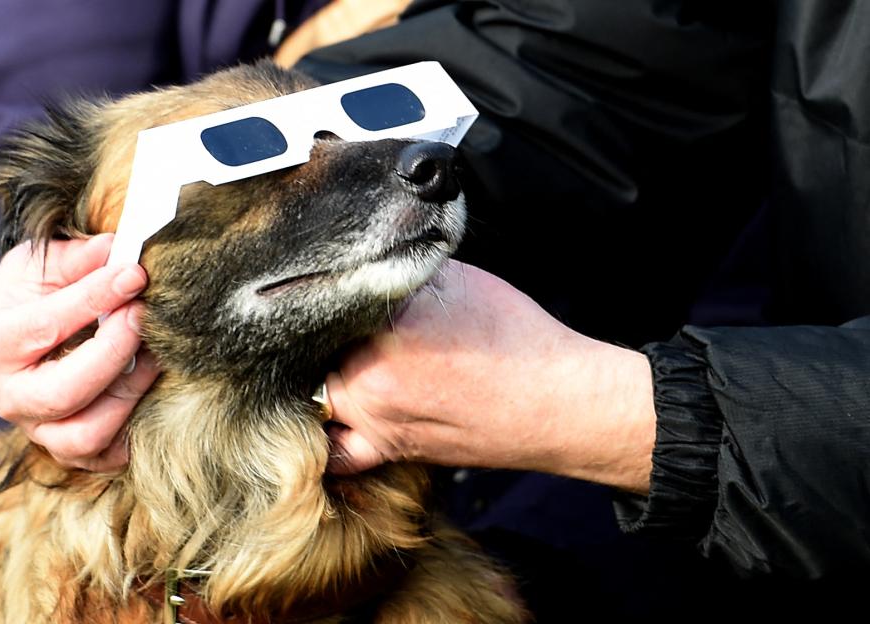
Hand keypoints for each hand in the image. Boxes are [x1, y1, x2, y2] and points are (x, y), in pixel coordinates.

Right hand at [0, 234, 159, 470]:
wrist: (26, 332)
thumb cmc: (34, 294)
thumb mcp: (42, 265)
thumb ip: (76, 258)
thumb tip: (117, 248)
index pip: (44, 325)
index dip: (95, 298)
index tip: (134, 274)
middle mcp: (9, 397)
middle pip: (63, 393)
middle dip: (113, 352)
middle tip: (143, 314)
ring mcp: (40, 430)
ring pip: (86, 435)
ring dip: (130, 391)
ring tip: (152, 352)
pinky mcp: (71, 450)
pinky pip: (108, 456)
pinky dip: (135, 427)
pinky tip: (148, 384)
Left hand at [323, 261, 655, 492]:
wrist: (559, 402)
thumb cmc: (518, 338)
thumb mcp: (459, 278)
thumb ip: (403, 266)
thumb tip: (369, 253)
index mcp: (385, 322)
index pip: (325, 296)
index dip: (322, 286)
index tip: (321, 281)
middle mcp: (368, 373)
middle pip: (310, 345)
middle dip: (318, 328)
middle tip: (332, 316)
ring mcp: (373, 417)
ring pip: (313, 391)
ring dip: (315, 373)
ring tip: (328, 357)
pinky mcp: (387, 447)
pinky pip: (335, 451)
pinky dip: (324, 434)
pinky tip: (321, 417)